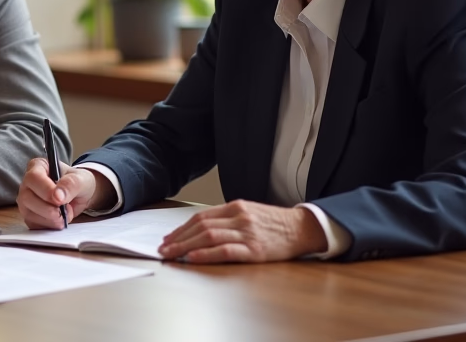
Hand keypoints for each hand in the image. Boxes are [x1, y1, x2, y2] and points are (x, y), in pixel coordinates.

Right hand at [17, 158, 111, 228]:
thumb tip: (58, 196)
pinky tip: (59, 221)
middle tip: (66, 211)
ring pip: (28, 213)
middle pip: (27, 197)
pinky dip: (48, 226)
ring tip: (65, 216)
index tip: (61, 200)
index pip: (34, 177)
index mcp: (38, 167)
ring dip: (50, 219)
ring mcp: (26, 200)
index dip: (46, 190)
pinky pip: (33, 224)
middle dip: (48, 209)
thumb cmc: (78, 181)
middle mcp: (28, 183)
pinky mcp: (29, 215)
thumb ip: (71, 184)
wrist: (80, 194)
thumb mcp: (81, 179)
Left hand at [158, 200, 326, 262]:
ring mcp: (247, 233)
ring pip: (209, 237)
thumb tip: (199, 230)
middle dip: (178, 239)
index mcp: (235, 207)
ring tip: (171, 254)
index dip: (181, 228)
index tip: (168, 238)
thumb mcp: (248, 213)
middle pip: (201, 227)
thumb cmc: (273, 224)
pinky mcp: (255, 249)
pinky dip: (207, 255)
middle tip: (163, 249)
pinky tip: (193, 258)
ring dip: (186, 246)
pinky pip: (226, 251)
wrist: (302, 228)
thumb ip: (226, 219)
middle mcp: (238, 218)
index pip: (201, 217)